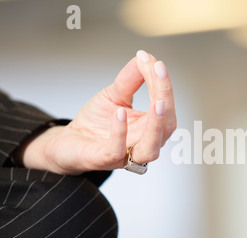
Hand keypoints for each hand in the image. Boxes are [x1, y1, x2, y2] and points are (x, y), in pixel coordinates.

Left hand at [21, 50, 175, 174]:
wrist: (70, 142)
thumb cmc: (96, 123)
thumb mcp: (115, 95)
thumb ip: (131, 79)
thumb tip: (146, 58)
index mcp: (150, 129)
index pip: (166, 108)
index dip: (164, 85)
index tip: (156, 62)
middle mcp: (144, 144)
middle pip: (166, 127)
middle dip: (165, 98)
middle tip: (158, 72)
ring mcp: (126, 155)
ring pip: (150, 148)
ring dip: (156, 125)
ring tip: (157, 101)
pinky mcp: (103, 160)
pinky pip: (116, 151)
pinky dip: (120, 132)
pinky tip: (120, 113)